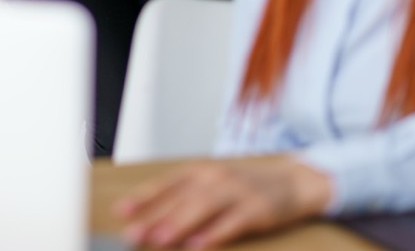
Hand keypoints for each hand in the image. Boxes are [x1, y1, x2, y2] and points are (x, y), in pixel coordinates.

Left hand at [113, 156, 331, 248]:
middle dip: (155, 217)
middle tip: (134, 234)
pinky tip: (199, 245)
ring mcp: (236, 192)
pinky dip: (214, 233)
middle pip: (180, 198)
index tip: (121, 212)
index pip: (166, 184)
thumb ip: (185, 199)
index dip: (143, 198)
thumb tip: (152, 219)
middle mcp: (215, 177)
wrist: (292, 181)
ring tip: (159, 240)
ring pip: (203, 207)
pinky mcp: (256, 209)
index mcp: (200, 171)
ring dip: (179, 224)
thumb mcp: (213, 185)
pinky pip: (232, 222)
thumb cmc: (244, 186)